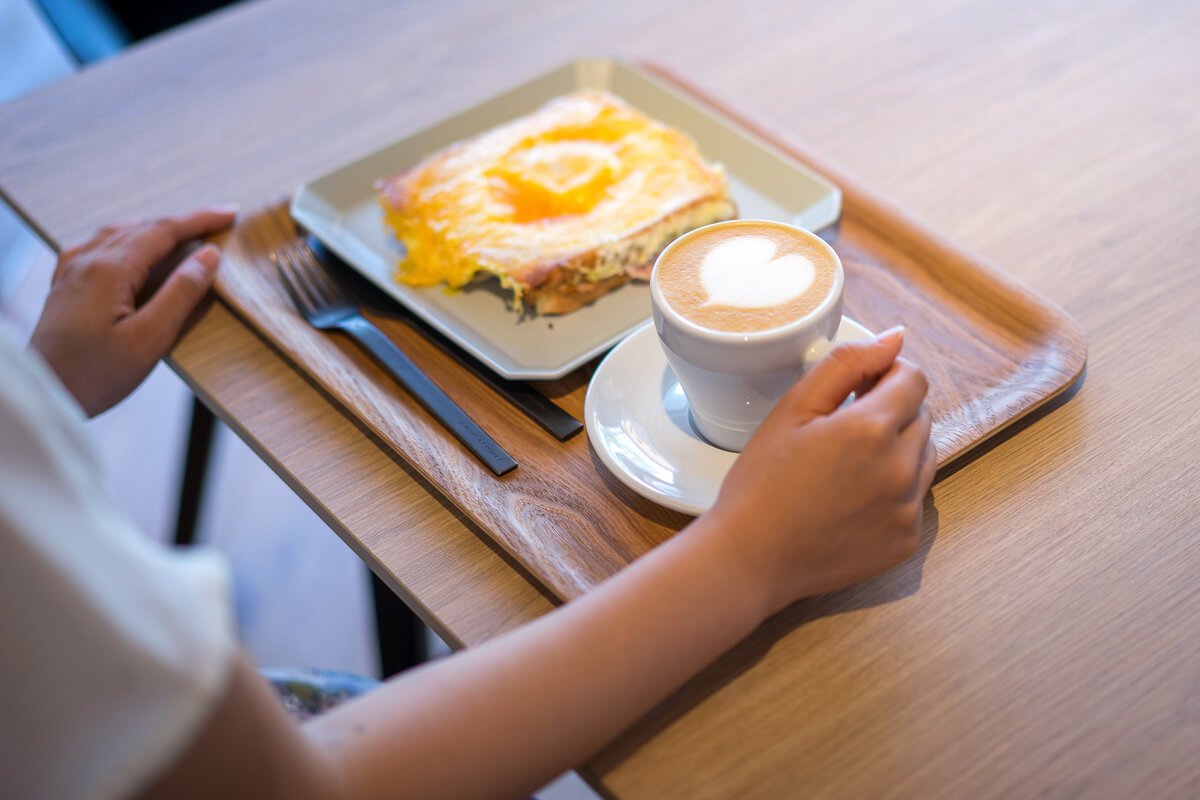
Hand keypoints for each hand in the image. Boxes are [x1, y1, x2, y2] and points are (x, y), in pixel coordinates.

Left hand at [29, 206, 236, 415]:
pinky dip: (127, 240)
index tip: (231, 213)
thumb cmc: (95, 374)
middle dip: (183, 222)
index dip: (200, 220)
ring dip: (156, 229)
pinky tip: (131, 248)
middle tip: (218, 222)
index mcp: (110, 270)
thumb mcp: (150, 339)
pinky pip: (98, 247)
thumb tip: (208, 256)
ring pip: (120, 234)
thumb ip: (181, 294)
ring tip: (185, 234)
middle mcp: (88, 261)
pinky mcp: (65, 286)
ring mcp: (72, 271)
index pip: (164, 231)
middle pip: (143, 228)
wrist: (45, 394)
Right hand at [703, 327, 936, 615]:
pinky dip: (892, 491)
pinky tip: (850, 499)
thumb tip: (894, 338)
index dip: (886, 376)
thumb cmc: (762, 483)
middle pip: (922, 417)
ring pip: (925, 457)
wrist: (750, 558)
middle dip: (891, 412)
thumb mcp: (792, 409)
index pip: (914, 380)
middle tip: (841, 429)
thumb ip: (846, 364)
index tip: (858, 388)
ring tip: (847, 465)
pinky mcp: (905, 541)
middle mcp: (901, 470)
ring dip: (898, 450)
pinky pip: (914, 499)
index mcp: (872, 430)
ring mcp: (907, 510)